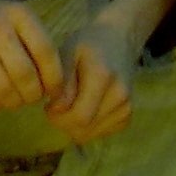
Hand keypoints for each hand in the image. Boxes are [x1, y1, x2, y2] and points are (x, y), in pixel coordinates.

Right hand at [0, 0, 64, 111]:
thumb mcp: (17, 18)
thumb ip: (37, 45)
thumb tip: (57, 88)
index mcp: (18, 14)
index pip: (45, 51)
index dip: (54, 79)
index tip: (55, 92)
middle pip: (25, 75)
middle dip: (33, 94)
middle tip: (32, 97)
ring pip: (3, 90)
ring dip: (15, 102)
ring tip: (16, 99)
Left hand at [45, 21, 136, 144]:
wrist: (117, 41)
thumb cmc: (87, 46)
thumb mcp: (67, 53)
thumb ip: (61, 82)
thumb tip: (56, 110)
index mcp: (102, 76)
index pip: (78, 117)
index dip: (57, 116)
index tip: (49, 103)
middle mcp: (120, 95)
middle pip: (82, 129)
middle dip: (63, 122)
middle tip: (57, 105)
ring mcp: (126, 107)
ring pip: (89, 134)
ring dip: (74, 125)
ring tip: (72, 102)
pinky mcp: (127, 116)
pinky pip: (99, 133)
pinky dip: (87, 126)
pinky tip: (86, 107)